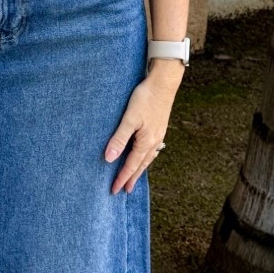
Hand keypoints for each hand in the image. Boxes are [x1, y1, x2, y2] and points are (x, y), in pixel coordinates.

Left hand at [104, 62, 183, 193]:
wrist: (164, 82)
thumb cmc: (145, 98)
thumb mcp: (129, 119)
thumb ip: (119, 139)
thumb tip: (109, 158)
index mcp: (146, 142)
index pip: (131, 165)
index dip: (122, 178)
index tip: (114, 190)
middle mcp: (154, 141)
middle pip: (141, 165)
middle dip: (132, 177)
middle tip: (125, 190)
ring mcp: (158, 134)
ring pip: (147, 157)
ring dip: (139, 168)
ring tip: (134, 176)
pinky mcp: (159, 127)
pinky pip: (151, 148)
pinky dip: (145, 156)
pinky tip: (144, 154)